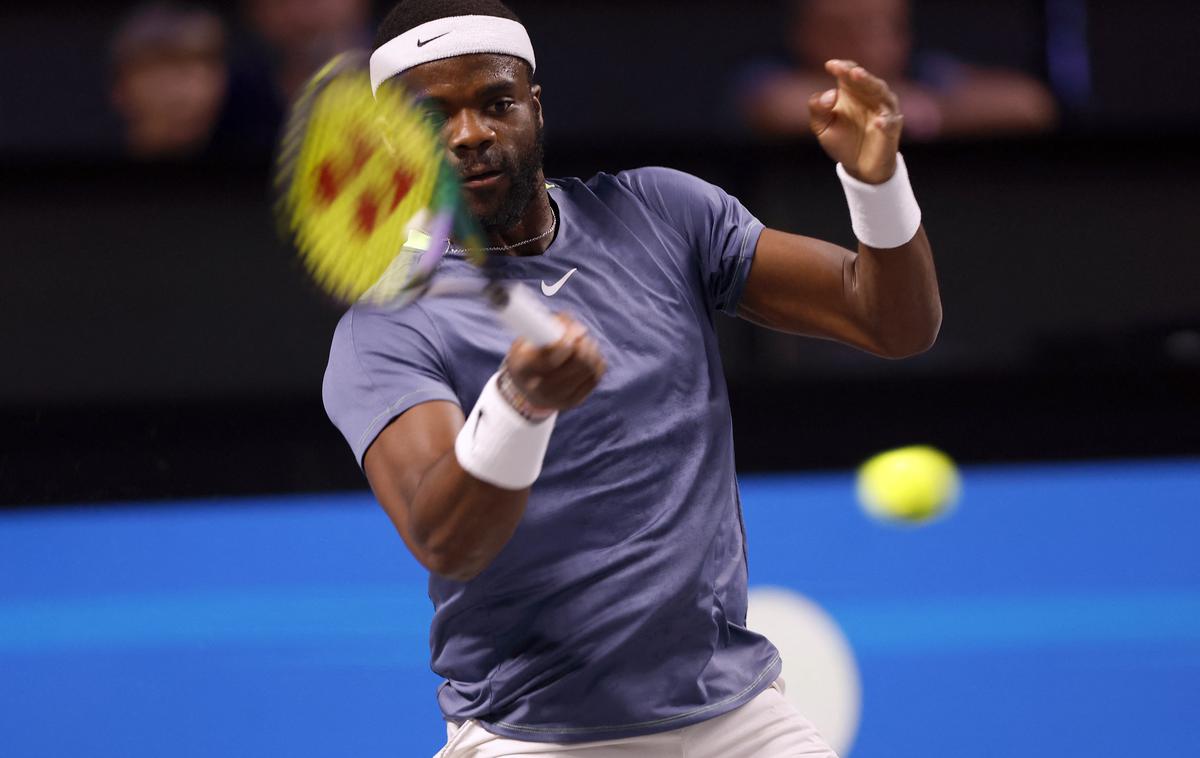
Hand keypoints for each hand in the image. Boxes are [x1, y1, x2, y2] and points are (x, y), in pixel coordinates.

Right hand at [504, 314, 605, 411]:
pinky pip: (595, 378)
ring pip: (589, 370)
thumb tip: (572, 324)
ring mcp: (558, 399)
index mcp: (523, 370)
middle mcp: (539, 389)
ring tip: (585, 342)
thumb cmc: (527, 356)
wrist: (526, 390)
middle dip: (583, 343)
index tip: (573, 331)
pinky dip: (597, 363)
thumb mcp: (525, 339)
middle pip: (577, 364)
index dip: (566, 342)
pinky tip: (590, 355)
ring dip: (591, 350)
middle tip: (582, 332)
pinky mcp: (573, 402)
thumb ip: (545, 326)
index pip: (550, 360)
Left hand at [808, 59, 903, 183]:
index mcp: (851, 90)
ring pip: (881, 93)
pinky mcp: (891, 128)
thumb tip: (829, 95)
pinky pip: (890, 122)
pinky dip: (885, 122)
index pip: (849, 72)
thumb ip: (818, 109)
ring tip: (860, 78)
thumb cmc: (841, 140)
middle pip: (866, 80)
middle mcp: (870, 95)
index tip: (830, 65)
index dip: (842, 67)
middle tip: (849, 70)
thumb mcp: (822, 126)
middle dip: (858, 74)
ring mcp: (883, 110)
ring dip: (871, 85)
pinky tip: (877, 123)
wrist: (858, 166)